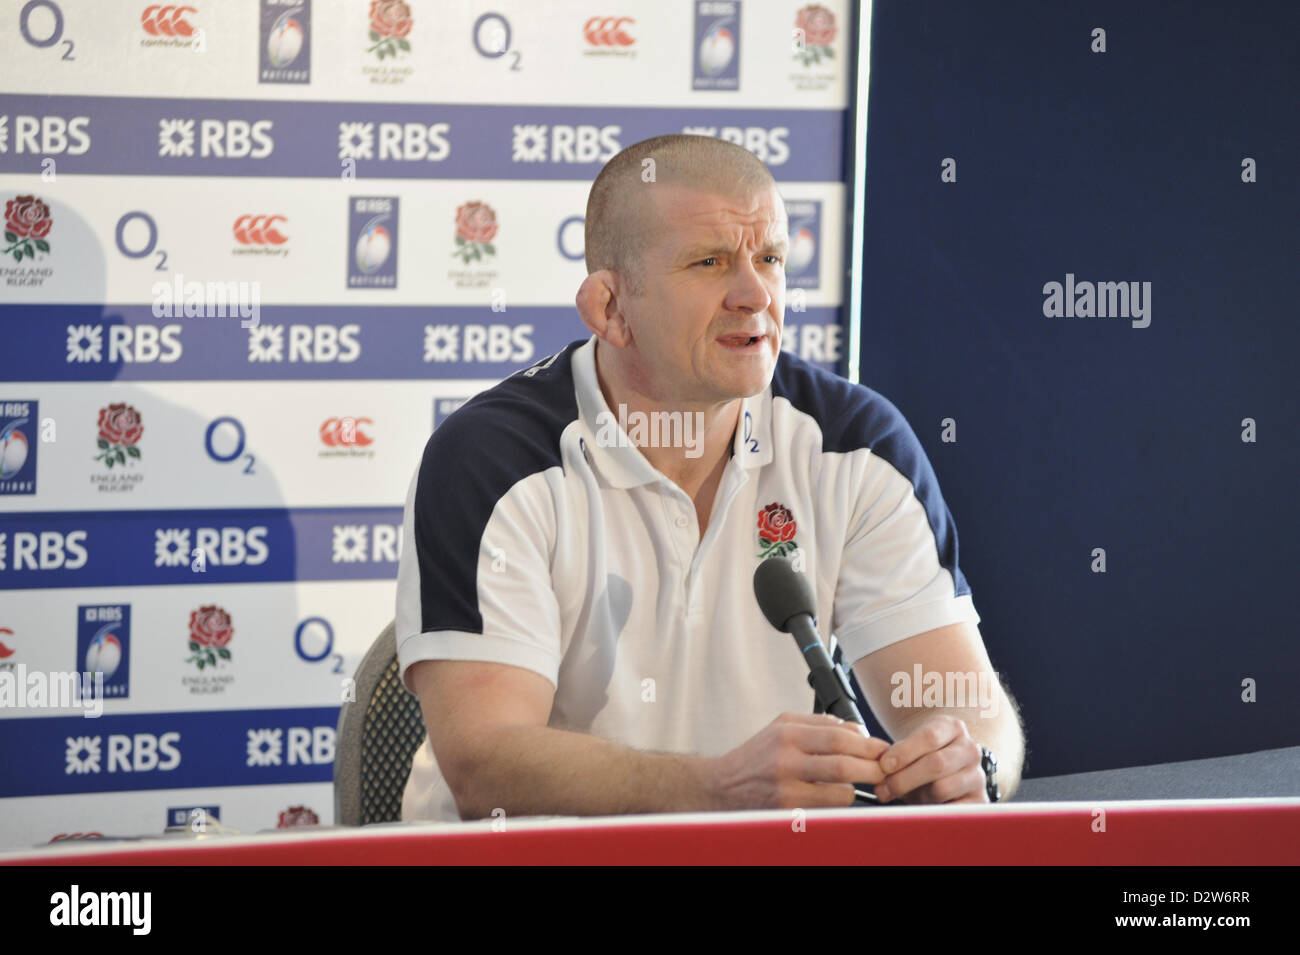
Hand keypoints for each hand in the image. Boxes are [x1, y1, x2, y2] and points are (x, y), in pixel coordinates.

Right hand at [706, 712, 888, 809]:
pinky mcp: (787, 812)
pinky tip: (834, 798)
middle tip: (884, 770)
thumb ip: (819, 724)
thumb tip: (859, 731)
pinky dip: (838, 805)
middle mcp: (785, 759)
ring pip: (841, 792)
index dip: (869, 744)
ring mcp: (785, 789)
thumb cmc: (756, 756)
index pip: (840, 737)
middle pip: (844, 764)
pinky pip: (827, 810)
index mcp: (787, 733)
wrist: (720, 787)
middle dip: (873, 769)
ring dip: (856, 790)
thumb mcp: (781, 727)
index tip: (883, 749)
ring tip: (854, 784)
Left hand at [876, 715, 986, 804]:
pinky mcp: (979, 800)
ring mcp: (977, 775)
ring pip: (942, 788)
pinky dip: (931, 811)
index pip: (929, 738)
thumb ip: (896, 754)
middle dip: (904, 779)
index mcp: (953, 727)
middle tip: (883, 789)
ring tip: (905, 796)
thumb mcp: (912, 745)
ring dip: (916, 796)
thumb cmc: (923, 755)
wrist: (948, 766)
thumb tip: (879, 770)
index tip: (884, 766)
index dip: (904, 753)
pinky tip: (920, 807)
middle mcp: (970, 749)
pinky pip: (952, 810)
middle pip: (936, 764)